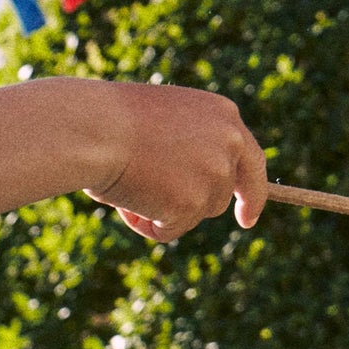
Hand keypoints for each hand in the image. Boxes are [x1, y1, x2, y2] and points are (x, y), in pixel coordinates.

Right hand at [85, 83, 267, 242]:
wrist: (97, 128)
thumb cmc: (114, 120)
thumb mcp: (165, 123)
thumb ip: (188, 149)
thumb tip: (187, 191)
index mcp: (224, 116)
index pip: (252, 163)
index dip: (251, 195)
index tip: (247, 219)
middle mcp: (229, 143)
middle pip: (219, 198)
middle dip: (189, 206)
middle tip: (147, 200)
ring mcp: (213, 174)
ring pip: (194, 216)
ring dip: (162, 213)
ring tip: (130, 190)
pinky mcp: (192, 203)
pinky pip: (169, 232)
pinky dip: (146, 226)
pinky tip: (127, 203)